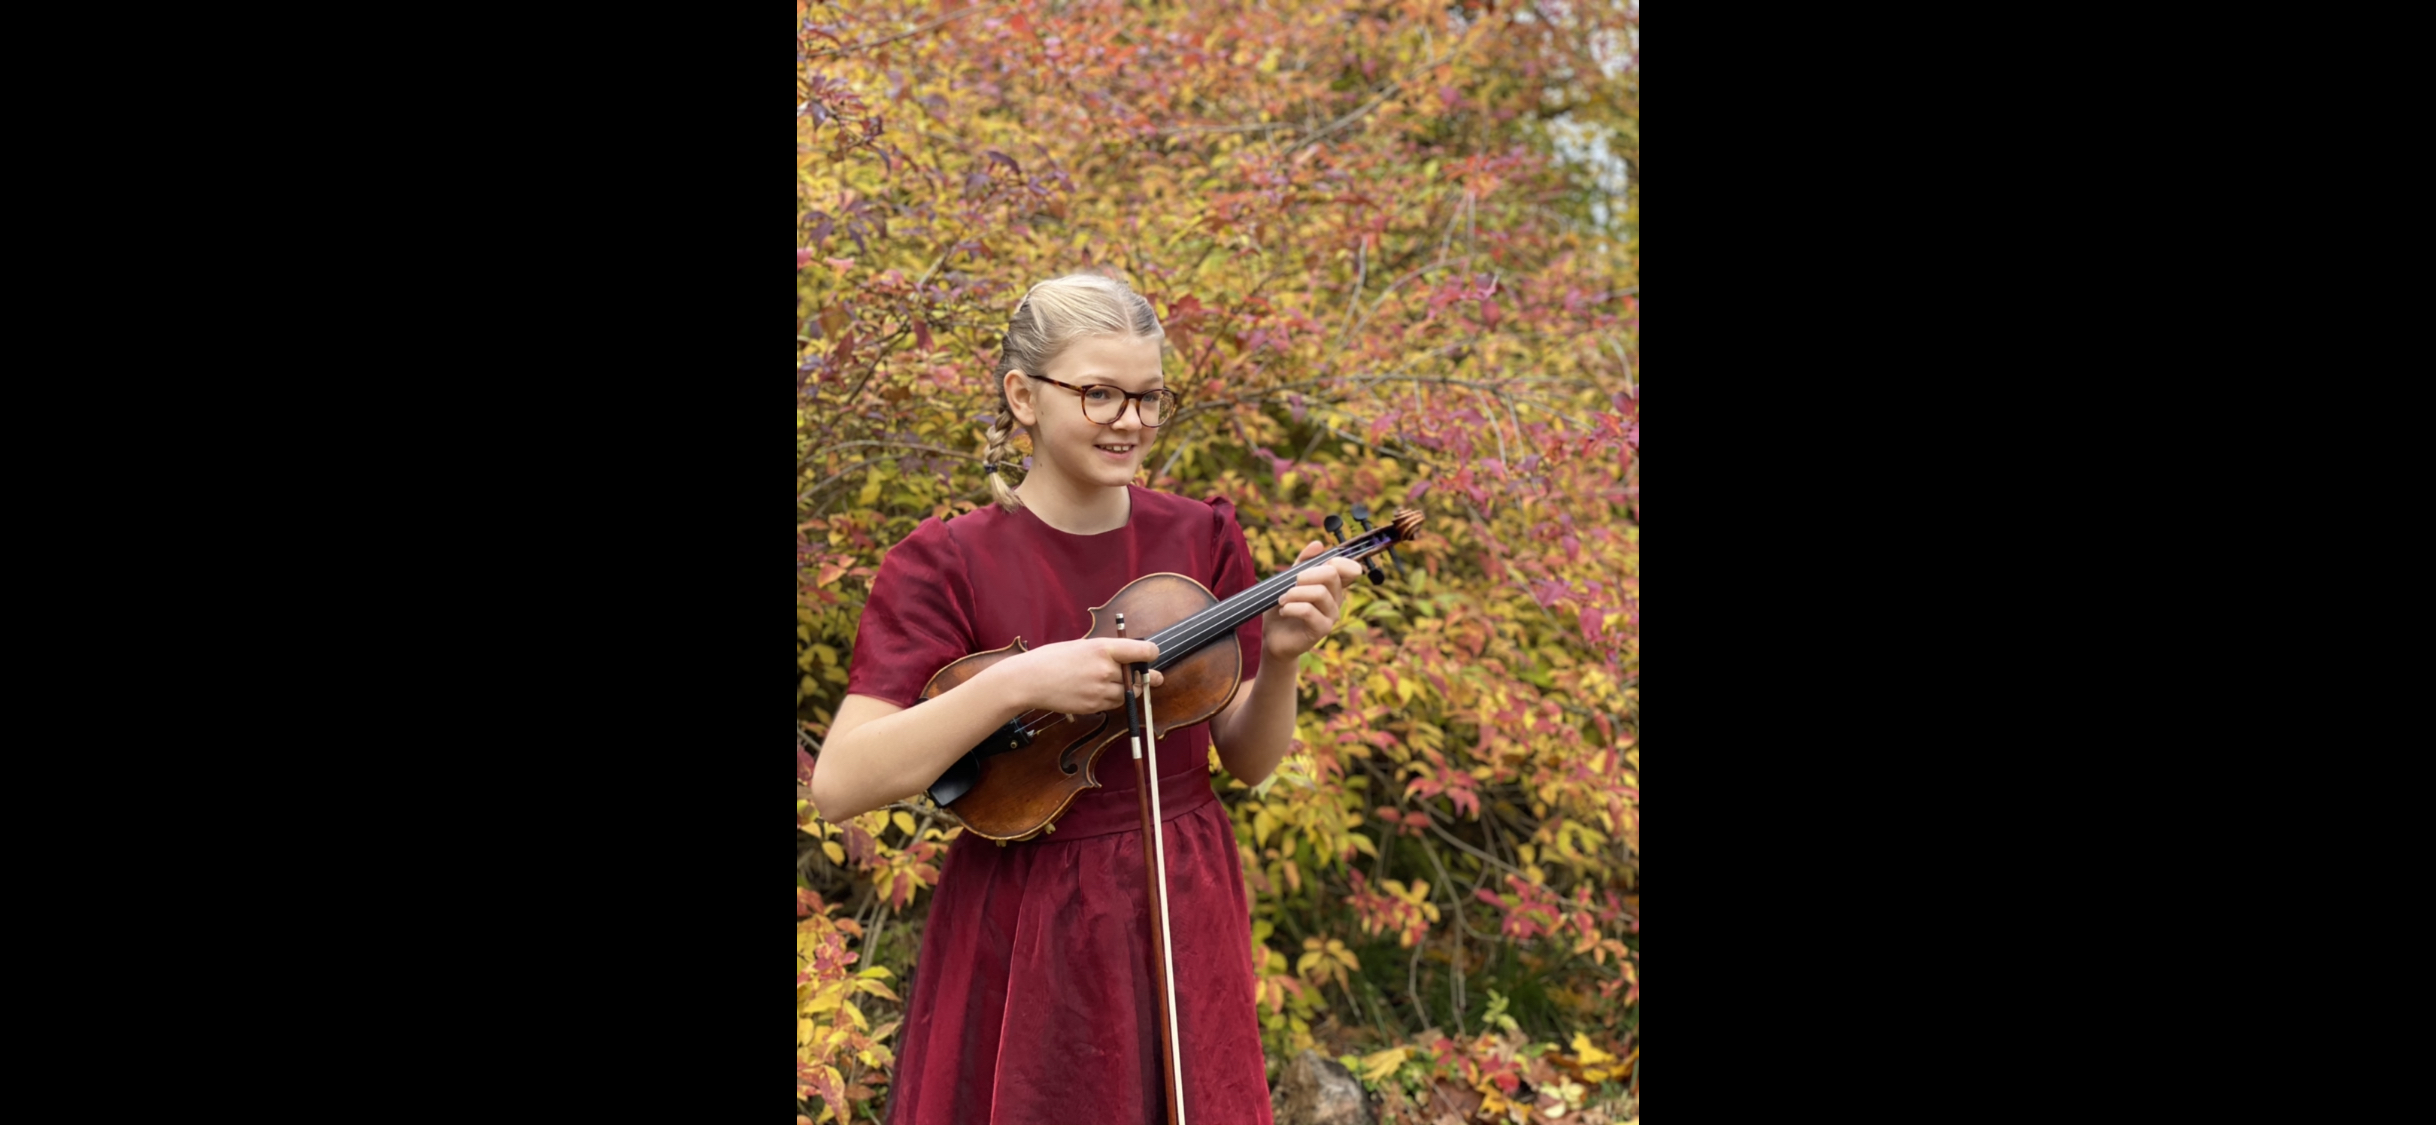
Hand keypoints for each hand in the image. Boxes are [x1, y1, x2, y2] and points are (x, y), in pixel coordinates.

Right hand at [1006, 637, 1163, 714]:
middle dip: (1143, 677)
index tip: (1153, 655)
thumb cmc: (1053, 658)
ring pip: (1128, 693)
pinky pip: (1113, 704)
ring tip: (1114, 682)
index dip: (1152, 654)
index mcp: (1103, 648)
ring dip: (1127, 690)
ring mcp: (1100, 690)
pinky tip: (1098, 691)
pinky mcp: (1094, 706)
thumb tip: (1131, 657)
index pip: (1143, 651)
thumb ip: (1107, 651)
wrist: (1030, 680)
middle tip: (1152, 677)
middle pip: (1138, 677)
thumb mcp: (1082, 645)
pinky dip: (1113, 699)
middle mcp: (1105, 670)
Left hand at [1263, 542, 1366, 660]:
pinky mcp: (1322, 630)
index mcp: (1332, 586)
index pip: (1349, 569)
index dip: (1338, 561)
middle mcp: (1336, 599)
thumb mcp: (1288, 580)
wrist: (1274, 638)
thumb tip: (1318, 544)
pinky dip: (1291, 607)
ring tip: (1283, 600)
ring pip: (1319, 593)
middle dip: (1306, 574)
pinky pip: (1308, 611)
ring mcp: (1331, 615)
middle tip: (1290, 584)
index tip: (1322, 562)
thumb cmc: (1283, 607)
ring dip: (1294, 593)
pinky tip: (1283, 611)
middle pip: (1331, 574)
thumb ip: (1302, 562)